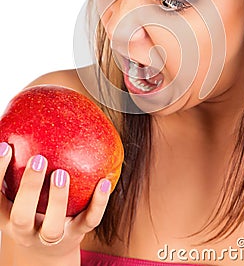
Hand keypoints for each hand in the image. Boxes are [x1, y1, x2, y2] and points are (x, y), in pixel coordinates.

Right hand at [0, 142, 110, 258]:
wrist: (48, 250)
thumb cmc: (32, 206)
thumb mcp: (17, 192)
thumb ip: (17, 167)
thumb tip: (19, 124)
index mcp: (7, 215)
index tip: (5, 146)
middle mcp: (25, 230)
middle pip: (22, 217)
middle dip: (29, 189)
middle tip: (38, 160)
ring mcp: (51, 236)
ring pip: (53, 227)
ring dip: (58, 200)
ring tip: (62, 173)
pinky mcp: (76, 234)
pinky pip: (88, 221)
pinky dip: (98, 203)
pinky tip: (104, 181)